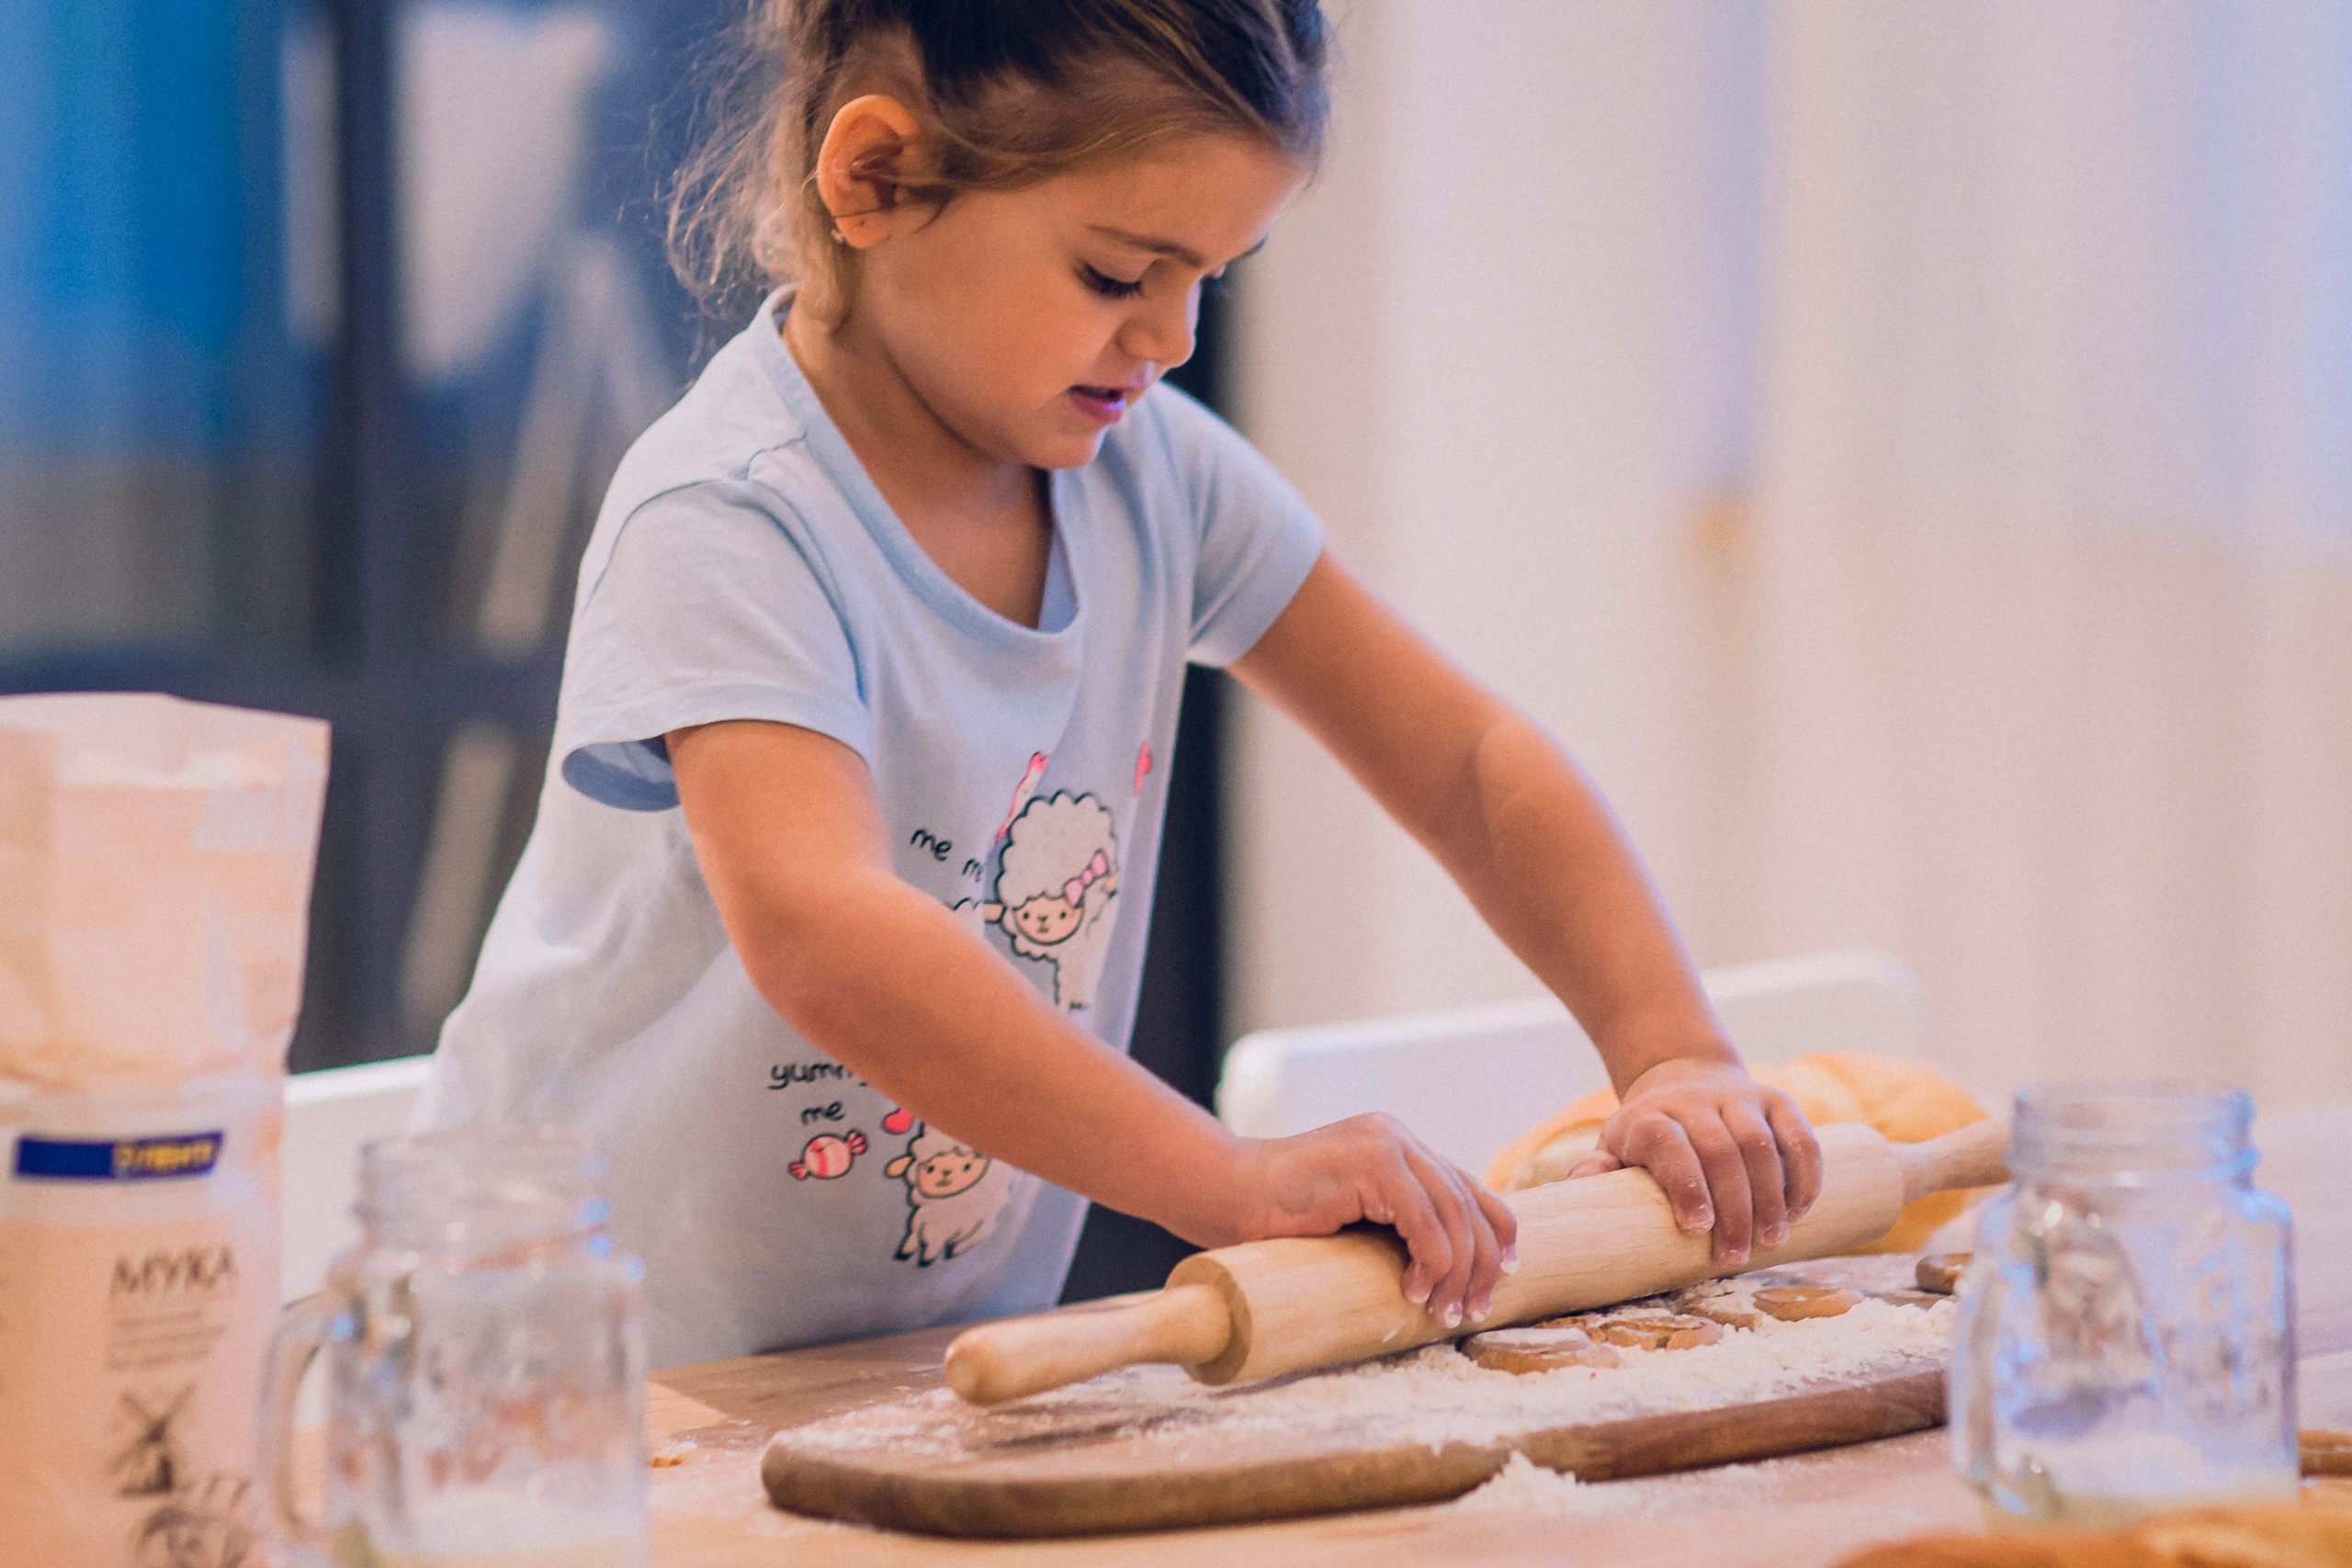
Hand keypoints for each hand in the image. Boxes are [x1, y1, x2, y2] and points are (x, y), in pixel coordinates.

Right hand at [1217, 1114, 1518, 1329]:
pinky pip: (1423, 1220)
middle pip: (1471, 1203)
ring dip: (1457, 1273)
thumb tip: (1446, 1273)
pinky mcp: (1370, 1161)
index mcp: (1399, 1145)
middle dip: (1481, 1265)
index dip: (1497, 1234)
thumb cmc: (1277, 1219)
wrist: (1221, 1192)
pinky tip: (1415, 1291)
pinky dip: (1430, 1261)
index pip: (1470, 1188)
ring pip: (1454, 1214)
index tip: (1502, 1277)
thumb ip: (1393, 1223)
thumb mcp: (1352, 1218)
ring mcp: (1386, 1143)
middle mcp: (1399, 1137)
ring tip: (1443, 1312)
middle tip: (1471, 1311)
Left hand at [1563, 1060, 1821, 1267]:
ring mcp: (1739, 1097)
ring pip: (1762, 1145)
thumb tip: (1580, 1187)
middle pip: (1722, 1151)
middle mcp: (1695, 1100)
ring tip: (1772, 1241)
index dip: (1686, 1184)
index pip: (1670, 1144)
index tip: (1697, 1228)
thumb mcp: (1615, 1148)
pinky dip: (1805, 1175)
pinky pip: (1800, 1136)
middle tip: (1735, 1256)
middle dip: (1733, 1209)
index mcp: (1651, 1116)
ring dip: (1771, 1198)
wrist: (1684, 1078)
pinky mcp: (1776, 1100)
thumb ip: (1596, 1170)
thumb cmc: (1647, 1136)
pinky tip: (1800, 1211)